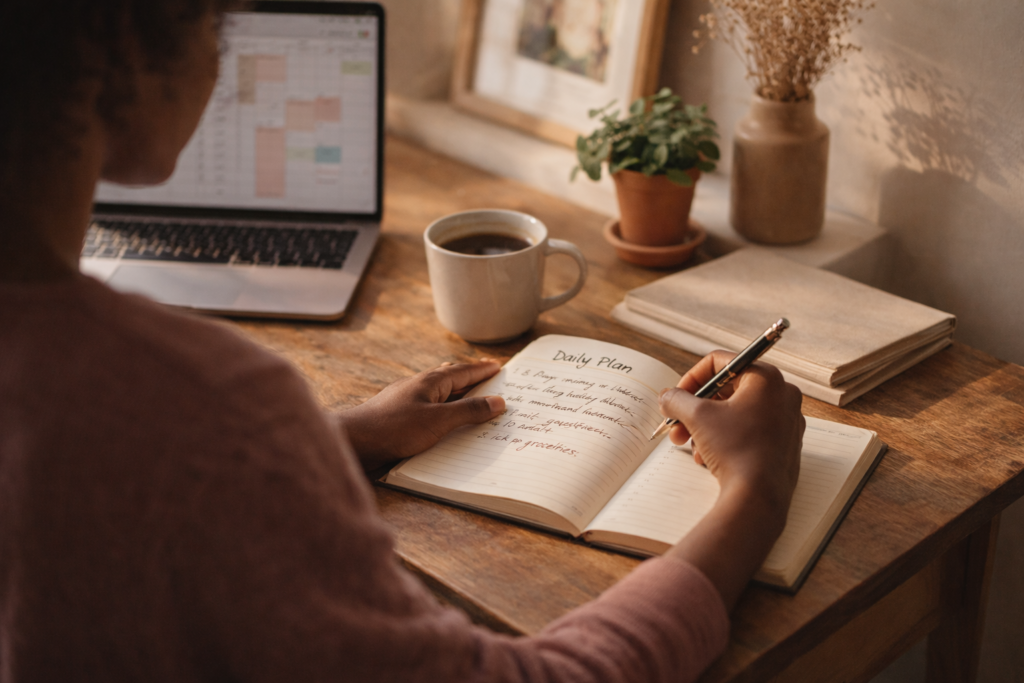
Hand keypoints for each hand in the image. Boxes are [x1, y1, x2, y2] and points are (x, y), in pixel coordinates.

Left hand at [338, 360, 505, 470]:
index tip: (498, 366)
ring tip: (467, 391)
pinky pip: (427, 405)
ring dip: (455, 391)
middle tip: (486, 374)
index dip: (482, 370)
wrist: (354, 441)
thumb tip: (498, 401)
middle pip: (450, 377)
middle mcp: (418, 386)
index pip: (463, 371)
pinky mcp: (398, 415)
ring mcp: (406, 399)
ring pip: (437, 391)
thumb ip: (468, 411)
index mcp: (431, 382)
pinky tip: (439, 415)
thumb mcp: (438, 421)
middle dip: (469, 376)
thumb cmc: (394, 428)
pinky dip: (441, 406)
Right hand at [659, 351, 804, 609]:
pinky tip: (708, 459)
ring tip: (690, 447)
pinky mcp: (784, 444)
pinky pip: (747, 432)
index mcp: (766, 378)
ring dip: (705, 427)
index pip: (720, 362)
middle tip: (676, 424)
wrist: (758, 497)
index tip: (676, 396)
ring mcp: (787, 420)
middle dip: (695, 409)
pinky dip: (724, 440)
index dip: (691, 377)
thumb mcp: (697, 416)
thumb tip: (667, 396)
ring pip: (734, 413)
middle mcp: (782, 394)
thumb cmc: (735, 449)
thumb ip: (677, 399)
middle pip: (727, 390)